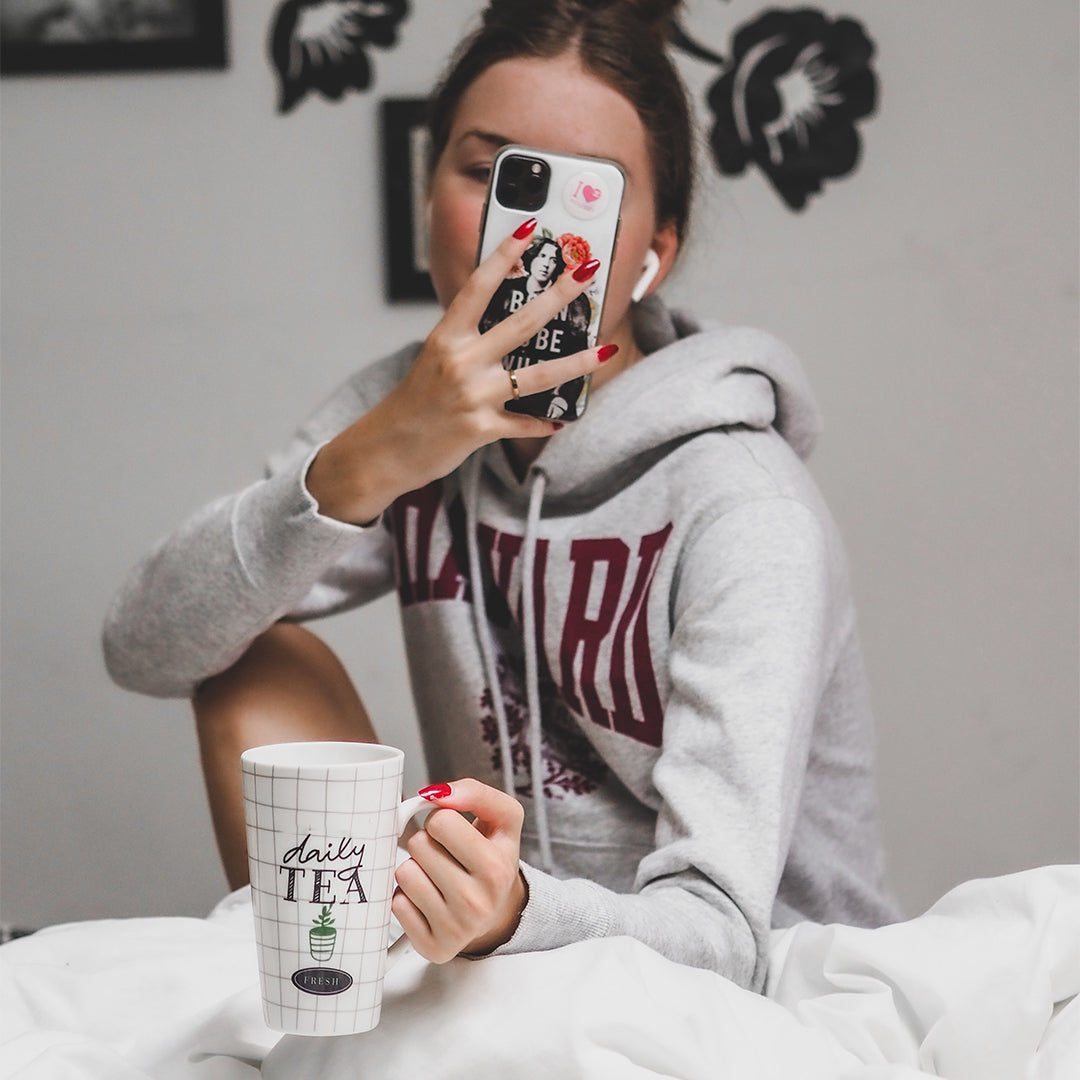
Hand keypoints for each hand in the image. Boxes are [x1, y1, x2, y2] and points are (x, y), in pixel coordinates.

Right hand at [306, 223, 607, 523]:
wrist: (385, 449)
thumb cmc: (414, 403)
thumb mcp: (435, 360)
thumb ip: (468, 342)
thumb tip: (511, 326)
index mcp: (446, 337)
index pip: (479, 287)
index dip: (504, 255)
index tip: (530, 228)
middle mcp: (460, 362)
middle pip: (522, 322)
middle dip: (559, 293)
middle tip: (587, 270)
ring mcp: (472, 396)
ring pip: (537, 376)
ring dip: (576, 363)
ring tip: (606, 350)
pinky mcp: (480, 428)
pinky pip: (523, 423)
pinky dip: (542, 423)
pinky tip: (561, 420)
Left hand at [392, 778, 526, 963]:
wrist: (499, 911)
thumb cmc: (494, 858)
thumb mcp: (503, 820)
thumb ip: (476, 794)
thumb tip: (436, 793)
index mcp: (496, 868)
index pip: (440, 821)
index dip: (441, 820)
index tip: (453, 833)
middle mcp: (477, 903)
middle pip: (418, 845)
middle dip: (428, 843)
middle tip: (446, 856)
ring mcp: (454, 929)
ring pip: (404, 873)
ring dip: (416, 869)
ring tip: (437, 877)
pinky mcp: (433, 947)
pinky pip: (396, 904)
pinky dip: (408, 897)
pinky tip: (429, 900)